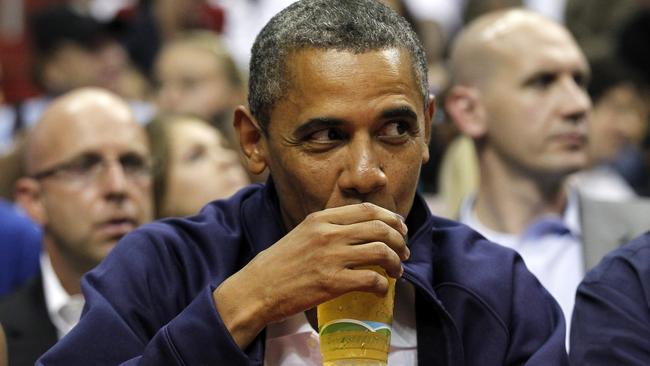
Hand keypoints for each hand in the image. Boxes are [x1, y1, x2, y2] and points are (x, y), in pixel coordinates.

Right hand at [213, 202, 408, 347]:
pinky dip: (382, 285)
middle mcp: (328, 233)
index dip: (390, 218)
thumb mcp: (303, 233)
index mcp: (321, 218)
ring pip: (381, 251)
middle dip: (399, 240)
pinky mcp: (332, 283)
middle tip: (403, 252)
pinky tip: (380, 289)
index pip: (367, 209)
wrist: (257, 288)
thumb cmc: (280, 264)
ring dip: (396, 262)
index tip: (399, 228)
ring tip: (396, 271)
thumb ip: (329, 228)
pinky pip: (371, 279)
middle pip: (380, 228)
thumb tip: (360, 231)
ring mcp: (331, 257)